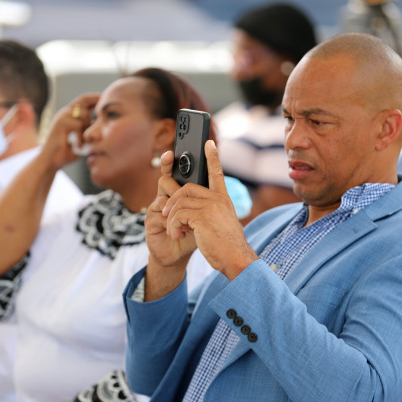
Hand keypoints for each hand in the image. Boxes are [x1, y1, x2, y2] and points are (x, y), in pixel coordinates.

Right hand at [39, 93, 99, 170]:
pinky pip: (78, 124)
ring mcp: (61, 116)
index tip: (110, 100)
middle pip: (83, 99)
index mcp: (70, 114)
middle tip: (104, 115)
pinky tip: (78, 145)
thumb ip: (91, 130)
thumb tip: (106, 124)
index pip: (85, 100)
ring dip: (88, 127)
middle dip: (96, 104)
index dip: (97, 98)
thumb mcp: (83, 139)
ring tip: (86, 140)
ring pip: (83, 114)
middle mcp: (65, 112)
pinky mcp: (60, 123)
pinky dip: (81, 136)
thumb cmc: (67, 152)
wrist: (50, 162)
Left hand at [163, 140, 257, 279]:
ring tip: (174, 231)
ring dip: (171, 218)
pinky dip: (173, 226)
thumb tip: (187, 211)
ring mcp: (211, 205)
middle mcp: (218, 199)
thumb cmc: (227, 246)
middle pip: (187, 187)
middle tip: (165, 214)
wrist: (236, 258)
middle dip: (172, 199)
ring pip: (179, 202)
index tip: (209, 143)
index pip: (217, 173)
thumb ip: (208, 213)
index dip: (212, 157)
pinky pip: (177, 214)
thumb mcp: (220, 224)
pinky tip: (178, 235)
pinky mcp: (202, 215)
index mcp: (223, 199)